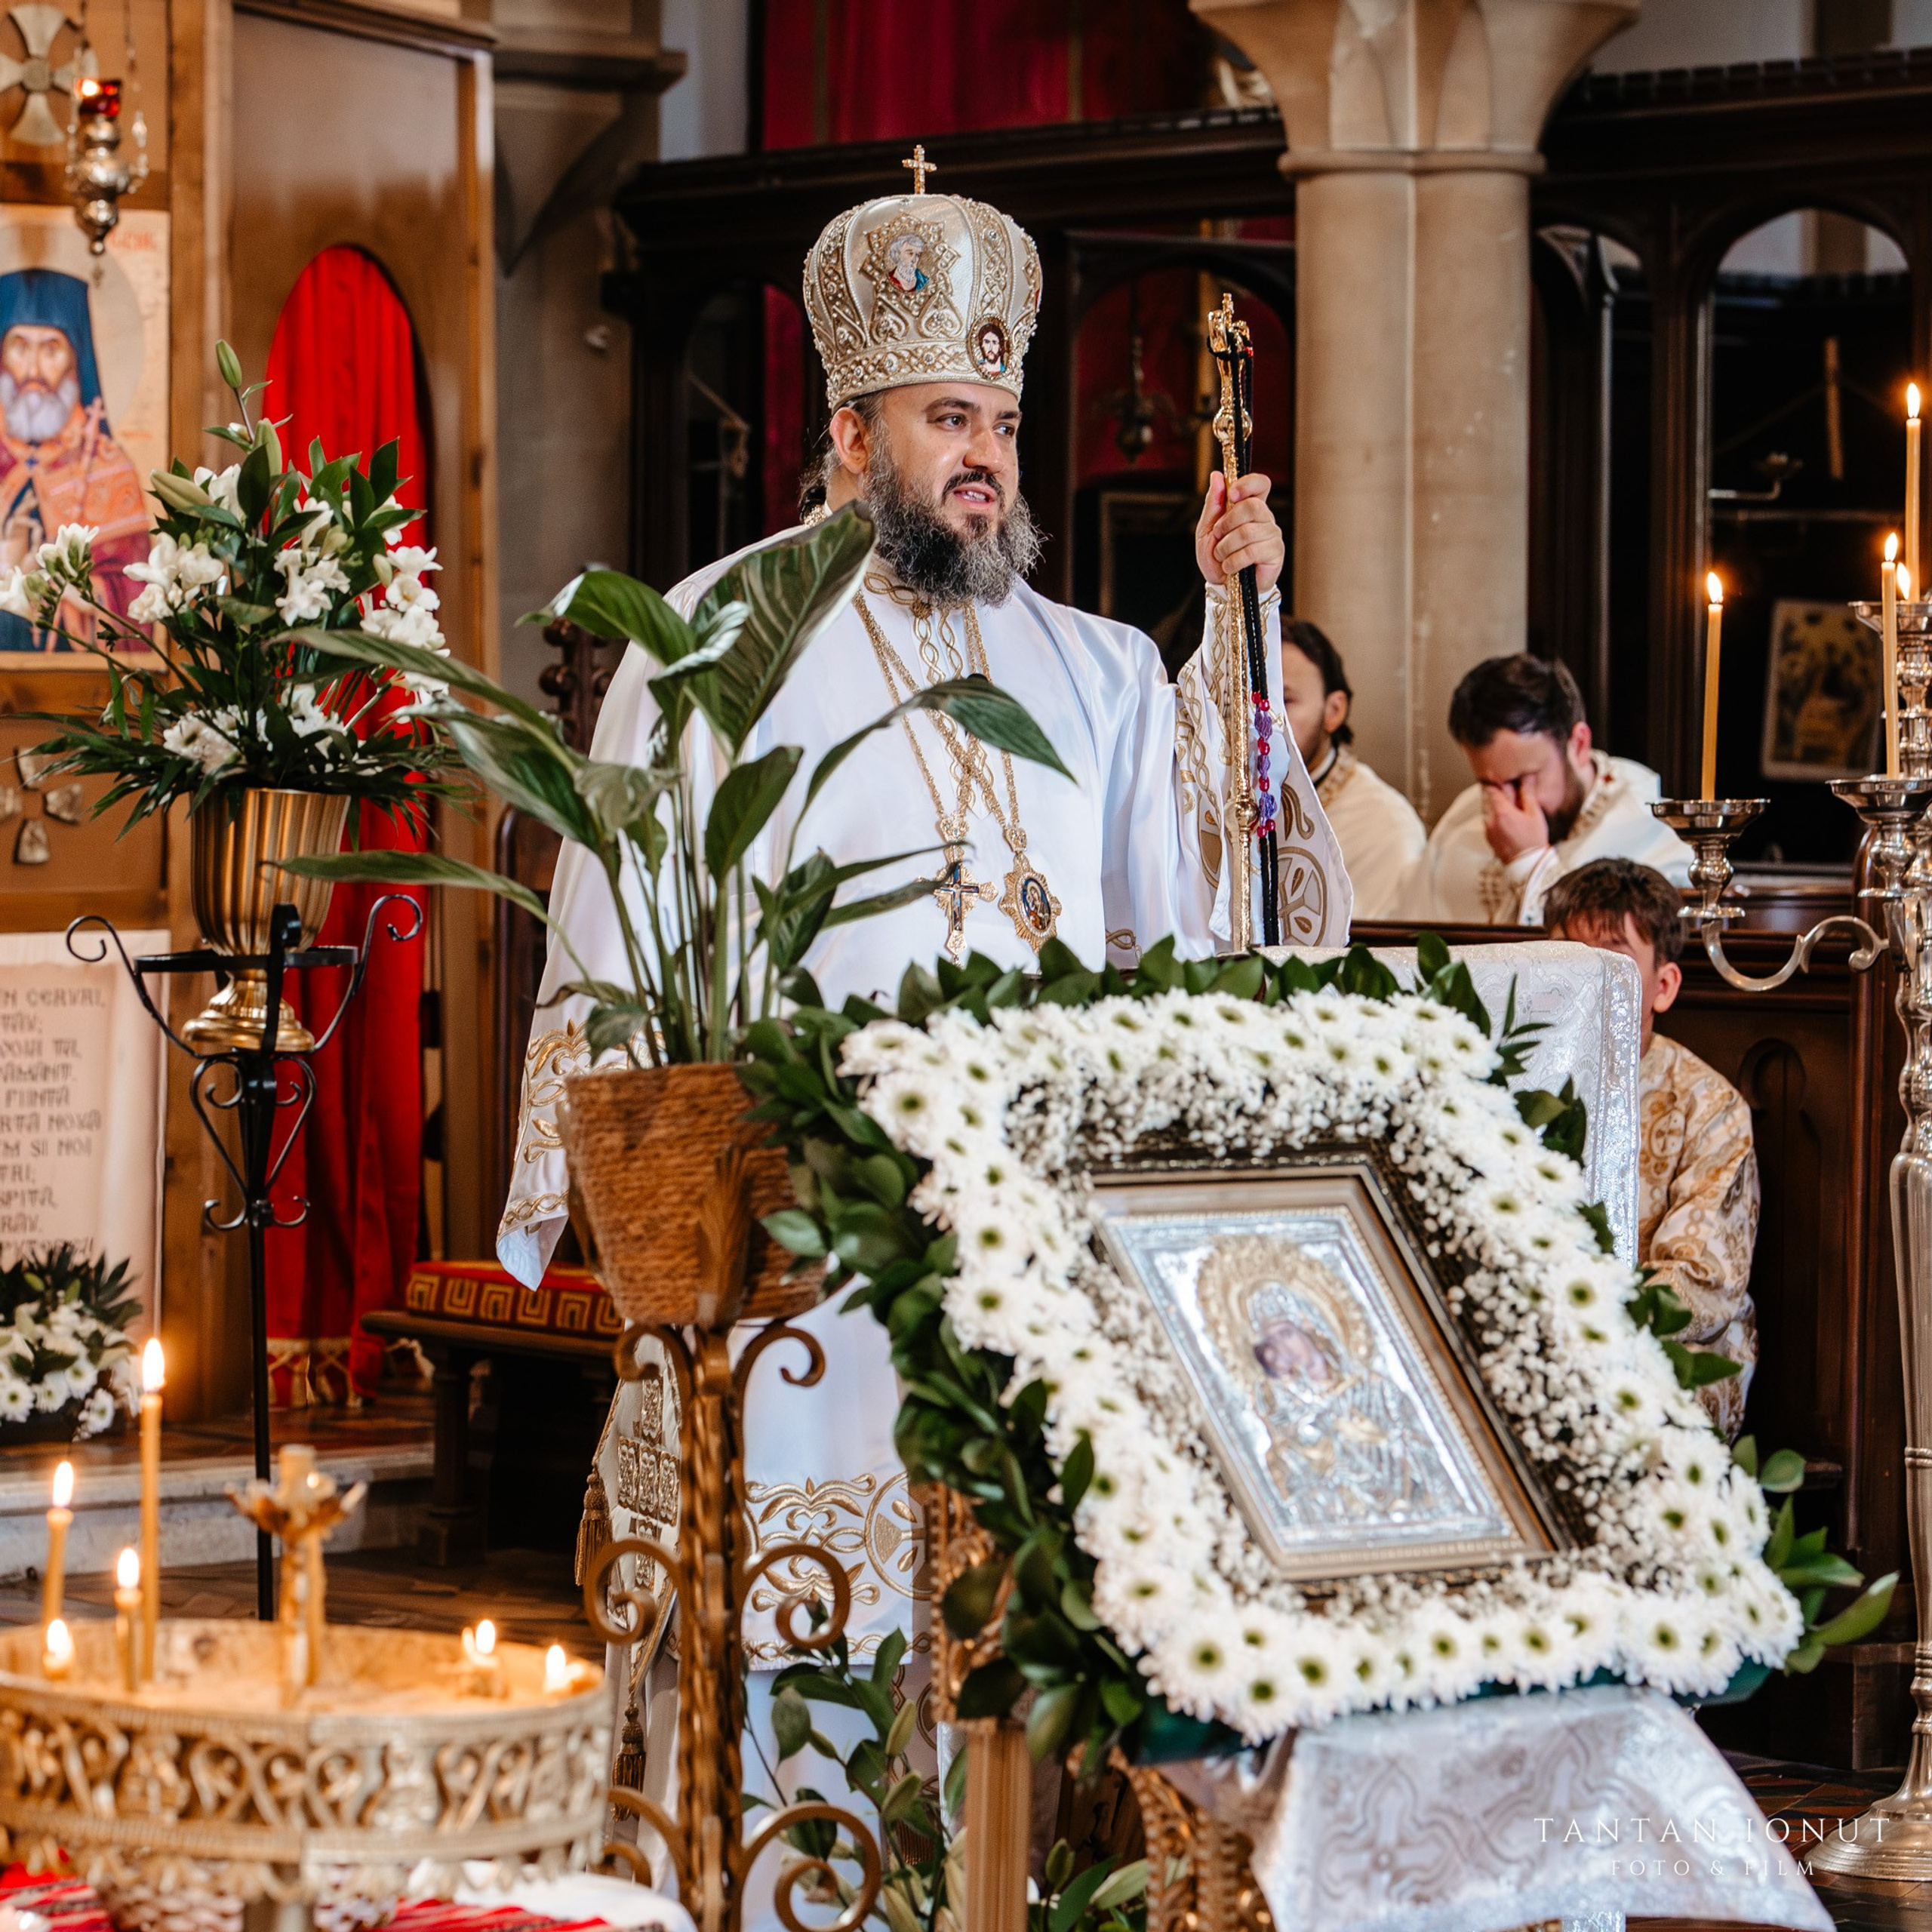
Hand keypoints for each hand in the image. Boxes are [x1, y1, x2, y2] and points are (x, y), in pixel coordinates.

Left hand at [1196, 472, 1283, 594]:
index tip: (1232, 495)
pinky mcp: (1275, 553)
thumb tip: (1217, 476)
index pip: (1260, 484)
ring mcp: (1272, 535)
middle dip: (1227, 523)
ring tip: (1222, 557)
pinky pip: (1251, 551)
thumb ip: (1213, 504)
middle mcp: (1265, 518)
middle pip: (1251, 506)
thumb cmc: (1216, 558)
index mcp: (1249, 508)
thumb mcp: (1207, 529)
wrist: (1222, 587)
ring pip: (1247, 531)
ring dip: (1226, 547)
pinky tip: (1230, 567)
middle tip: (1218, 536)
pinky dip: (1233, 561)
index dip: (1248, 484)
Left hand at [1481, 779, 1548, 863]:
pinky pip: (1488, 821)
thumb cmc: (1534, 839)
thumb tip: (1527, 778)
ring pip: (1487, 810)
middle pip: (1487, 799)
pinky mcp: (1488, 837)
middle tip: (1505, 788)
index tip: (1498, 775)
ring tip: (1508, 804)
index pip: (1492, 790)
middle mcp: (1491, 819)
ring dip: (1494, 804)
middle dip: (1495, 792)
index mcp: (1502, 811)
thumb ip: (1527, 795)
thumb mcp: (1535, 815)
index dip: (1495, 781)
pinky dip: (1494, 816)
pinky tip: (1506, 818)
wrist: (1527, 864)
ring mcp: (1488, 829)